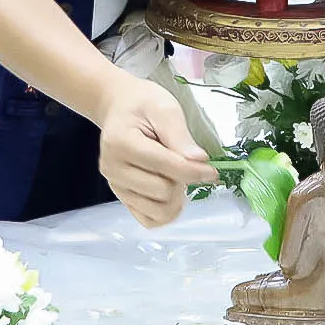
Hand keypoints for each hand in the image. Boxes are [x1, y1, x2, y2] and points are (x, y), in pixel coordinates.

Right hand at [96, 74, 216, 227]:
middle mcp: (112, 169)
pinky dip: (165, 213)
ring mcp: (115, 186)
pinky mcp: (121, 198)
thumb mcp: (164, 108)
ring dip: (175, 199)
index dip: (194, 170)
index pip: (165, 166)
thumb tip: (200, 161)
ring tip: (176, 177)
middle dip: (182, 180)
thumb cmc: (143, 104)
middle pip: (162, 191)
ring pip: (156, 211)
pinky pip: (148, 220)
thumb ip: (181, 136)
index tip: (213, 170)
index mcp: (121, 143)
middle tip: (185, 163)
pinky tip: (171, 194)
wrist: (119, 108)